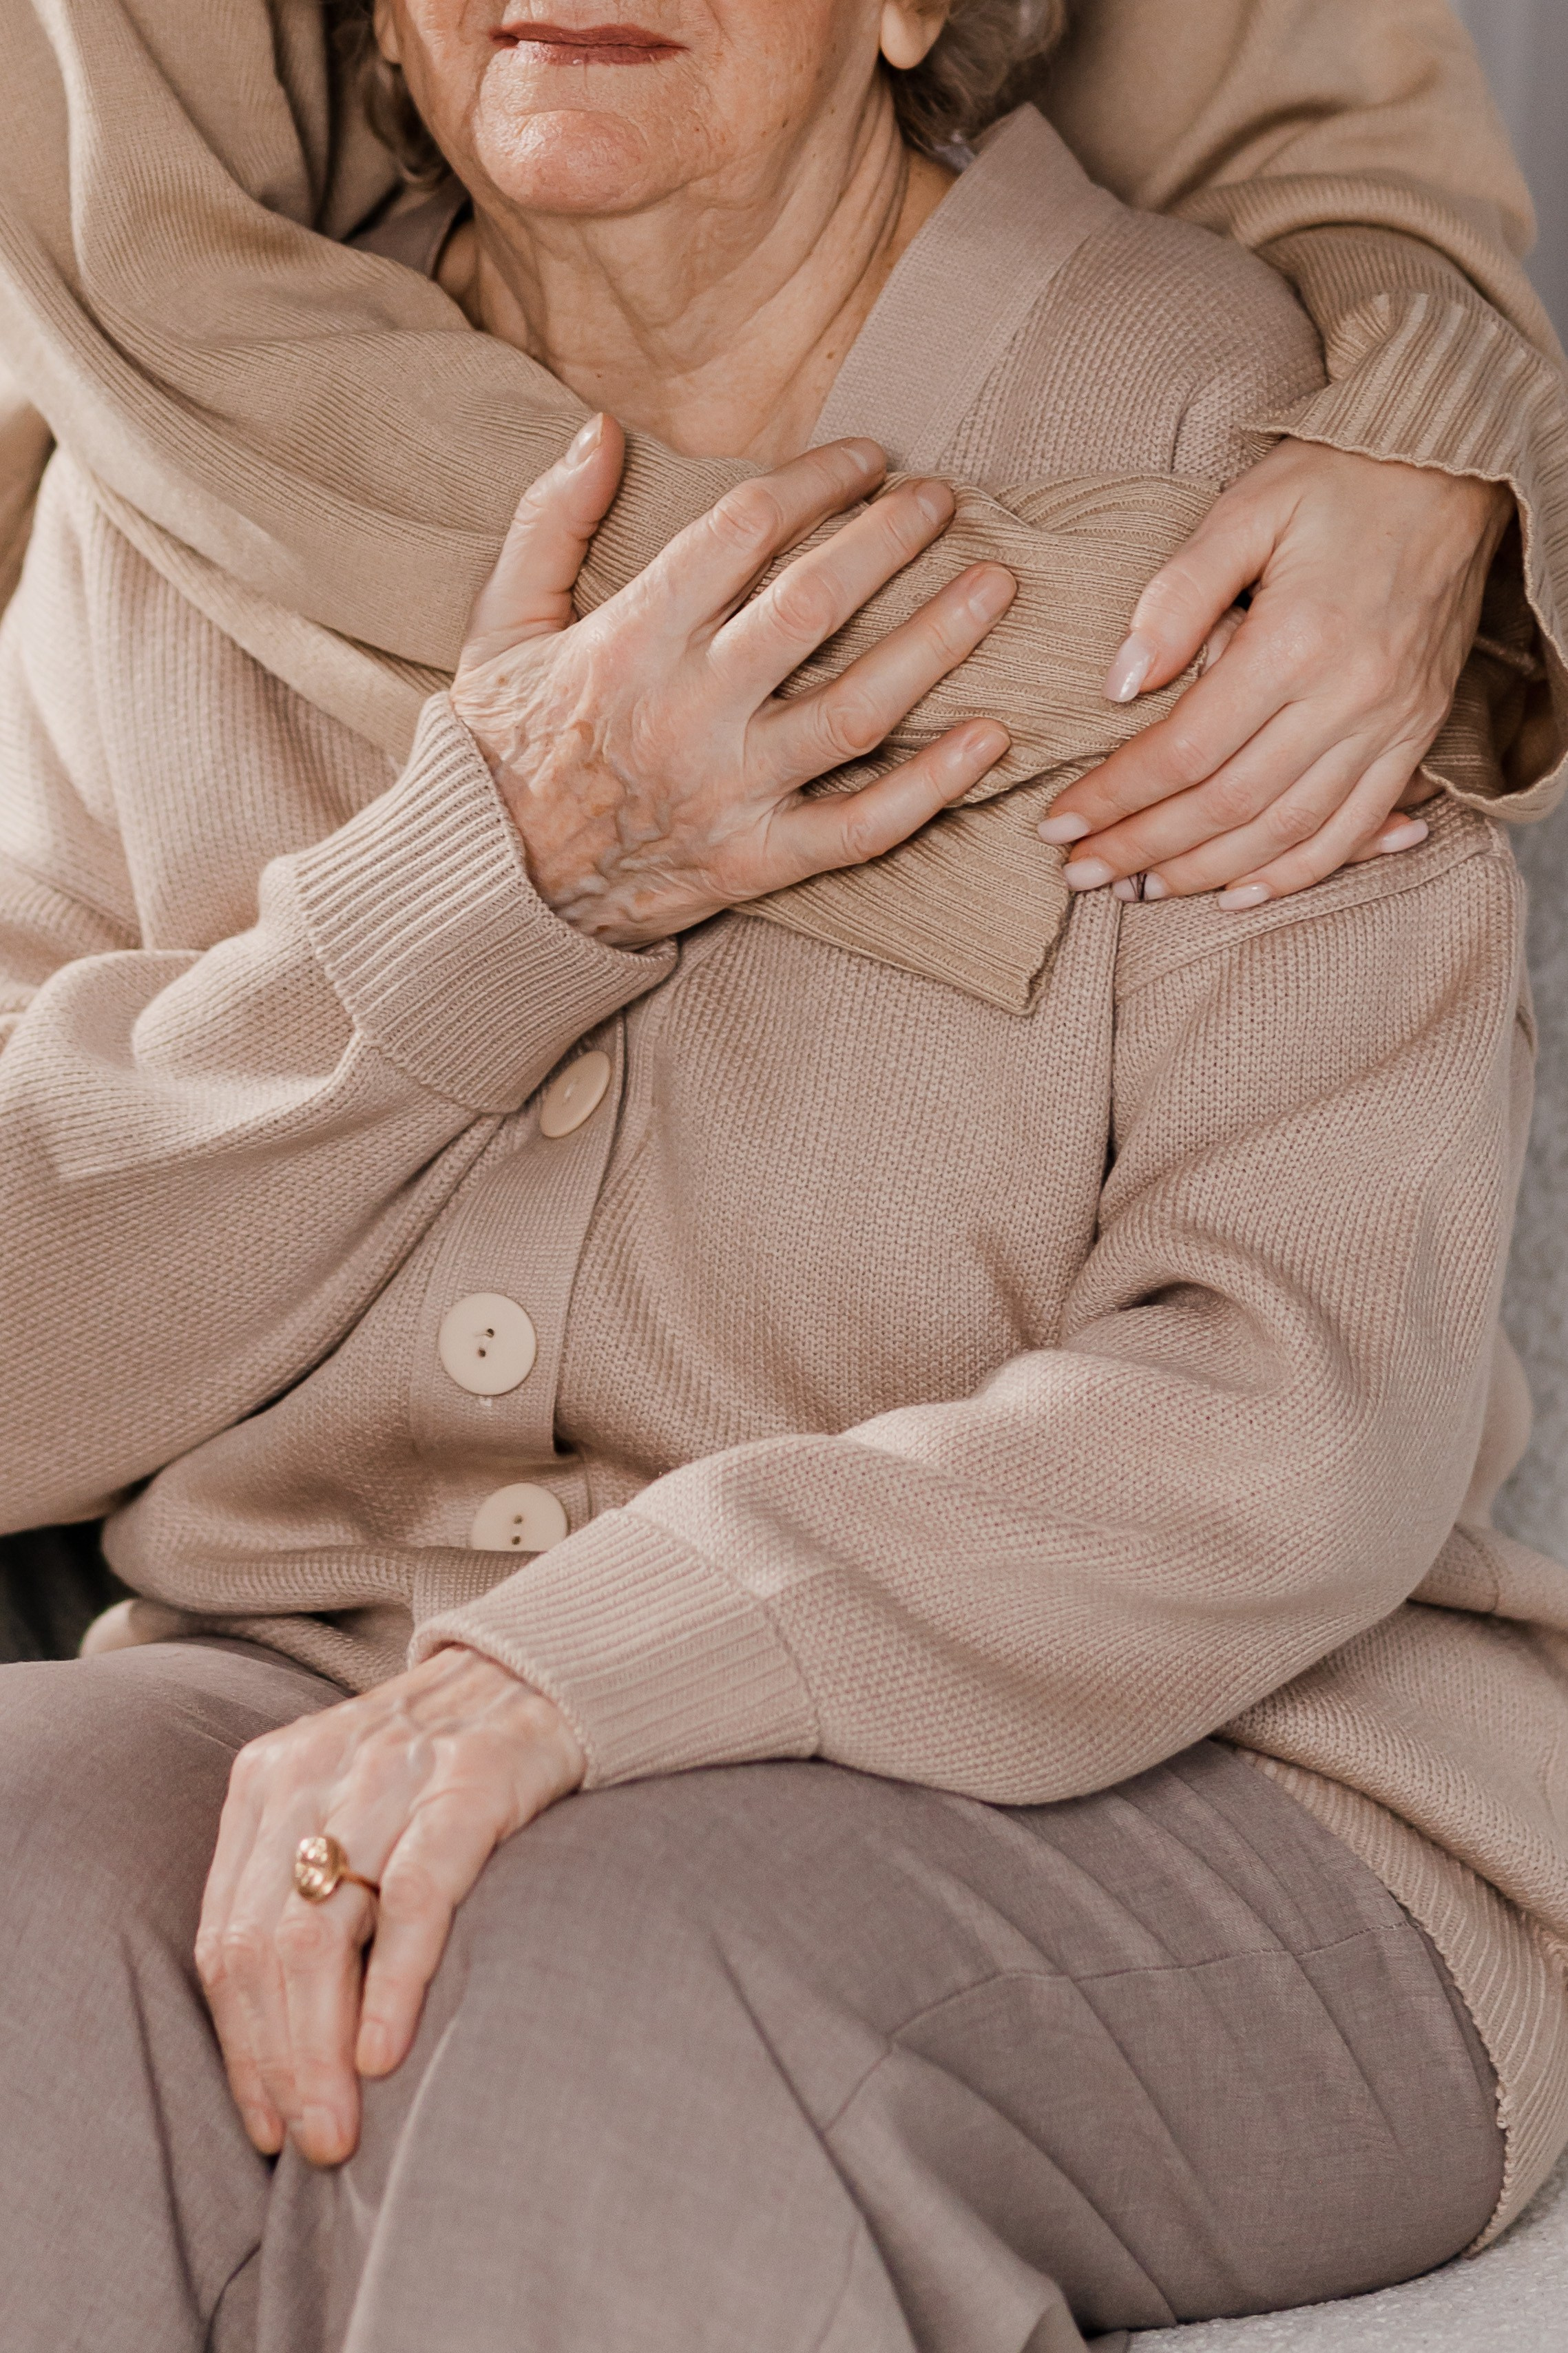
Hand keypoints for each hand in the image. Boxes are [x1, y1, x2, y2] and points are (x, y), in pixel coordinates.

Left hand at [195, 1648, 583, 2166]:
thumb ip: (295, 1888)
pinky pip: (413, 1897)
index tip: (261, 2120)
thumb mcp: (341, 1803)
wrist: (536, 1670)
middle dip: (274, 2061)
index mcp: (268, 1779)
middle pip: (262, 1943)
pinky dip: (391, 1982)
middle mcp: (314, 1772)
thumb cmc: (432, 1766)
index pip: (223, 1935)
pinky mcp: (467, 1783)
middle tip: (305, 2140)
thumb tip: (270, 2041)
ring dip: (319, 2047)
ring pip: (320, 1932)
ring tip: (338, 2125)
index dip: (236, 2042)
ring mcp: (388, 1775)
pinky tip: (382, 2050)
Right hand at [452, 416, 1013, 945]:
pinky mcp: (757, 863)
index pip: (743, 531)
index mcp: (628, 640)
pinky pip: (862, 829)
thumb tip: (601, 429)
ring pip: (857, 710)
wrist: (491, 891)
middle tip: (945, 499)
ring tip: (995, 587)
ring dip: (937, 643)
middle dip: (892, 539)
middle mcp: (689, 712)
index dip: (817, 478)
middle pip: (815, 605)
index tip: (869, 456)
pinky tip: (991, 738)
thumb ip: (548, 522)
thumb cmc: (500, 749)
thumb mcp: (498, 625)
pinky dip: (933, 788)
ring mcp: (730, 792)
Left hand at [1038, 441, 1513, 908]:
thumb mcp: (1247, 507)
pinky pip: (1355, 829)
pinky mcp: (1416, 735)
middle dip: (1143, 848)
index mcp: (1297, 640)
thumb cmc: (1340, 482)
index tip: (1060, 822)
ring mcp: (1390, 724)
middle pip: (1228, 805)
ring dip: (1206, 873)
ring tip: (1139, 892)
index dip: (1116, 796)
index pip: (1186, 749)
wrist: (1454, 470)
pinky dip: (1295, 873)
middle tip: (1080, 872)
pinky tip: (1239, 893)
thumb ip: (1177, 594)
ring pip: (1287, 832)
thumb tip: (1119, 683)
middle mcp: (1349, 696)